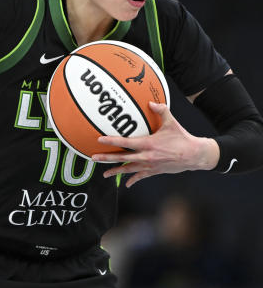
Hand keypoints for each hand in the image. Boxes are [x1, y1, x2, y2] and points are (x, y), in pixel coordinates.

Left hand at [92, 102, 219, 186]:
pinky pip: (140, 176)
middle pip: (122, 158)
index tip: (99, 140)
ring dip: (115, 171)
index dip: (111, 141)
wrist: (195, 155)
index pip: (125, 142)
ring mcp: (149, 165)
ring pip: (128, 170)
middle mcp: (146, 156)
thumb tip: (151, 102)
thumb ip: (161, 111)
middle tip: (93, 158)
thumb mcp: (171, 123)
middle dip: (106, 158)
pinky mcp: (154, 171)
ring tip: (104, 174)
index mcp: (148, 144)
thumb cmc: (182, 138)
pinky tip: (126, 184)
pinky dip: (133, 180)